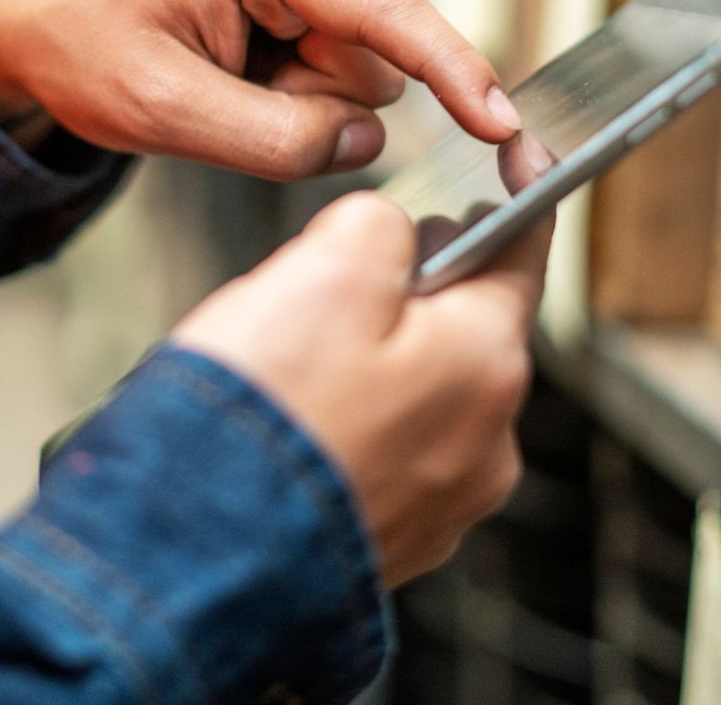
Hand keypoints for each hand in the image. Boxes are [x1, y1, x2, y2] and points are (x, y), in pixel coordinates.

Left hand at [0, 0, 520, 179]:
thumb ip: (274, 142)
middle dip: (308, 101)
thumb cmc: (86, 46)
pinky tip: (236, 58)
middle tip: (219, 89)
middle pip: (373, 61)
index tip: (504, 124)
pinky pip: (344, 57)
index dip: (453, 73)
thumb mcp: (162, 113)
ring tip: (220, 69)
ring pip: (362, 68)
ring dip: (296, 94)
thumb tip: (367, 147)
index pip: (387, 13)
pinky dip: (292, 79)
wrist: (42, 9)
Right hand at [172, 192, 552, 586]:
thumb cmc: (261, 416)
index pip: (524, 251)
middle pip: (461, 326)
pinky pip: (384, 461)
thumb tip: (392, 237)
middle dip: (405, 295)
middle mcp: (487, 442)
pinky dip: (349, 434)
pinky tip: (291, 433)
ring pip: (420, 395)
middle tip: (318, 289)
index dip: (509, 196)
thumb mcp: (325, 267)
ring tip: (289, 371)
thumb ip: (381, 224)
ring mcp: (444, 504)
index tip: (510, 161)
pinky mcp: (396, 547)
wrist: (196, 559)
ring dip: (374, 368)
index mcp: (486, 360)